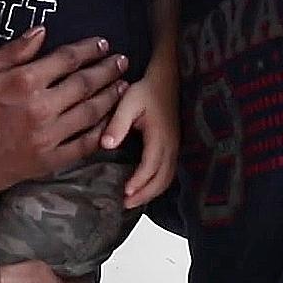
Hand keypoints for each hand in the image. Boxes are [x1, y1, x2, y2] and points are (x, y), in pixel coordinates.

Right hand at [0, 29, 128, 203]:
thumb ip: (11, 52)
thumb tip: (41, 32)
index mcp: (22, 82)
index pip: (66, 59)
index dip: (88, 49)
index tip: (103, 43)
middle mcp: (40, 108)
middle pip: (84, 84)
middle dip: (107, 70)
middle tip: (123, 61)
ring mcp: (46, 138)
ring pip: (89, 113)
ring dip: (109, 98)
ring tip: (123, 86)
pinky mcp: (46, 163)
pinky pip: (82, 146)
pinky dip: (100, 133)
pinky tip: (109, 122)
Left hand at [101, 61, 178, 208]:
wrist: (167, 79)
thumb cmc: (147, 90)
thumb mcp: (129, 102)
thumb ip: (118, 123)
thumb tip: (107, 144)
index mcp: (159, 136)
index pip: (151, 166)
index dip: (139, 182)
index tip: (125, 193)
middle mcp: (171, 145)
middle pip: (162, 178)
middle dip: (145, 194)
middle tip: (125, 204)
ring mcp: (175, 147)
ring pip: (167, 178)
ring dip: (151, 192)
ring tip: (132, 200)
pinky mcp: (174, 146)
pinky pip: (169, 172)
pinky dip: (157, 184)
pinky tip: (144, 188)